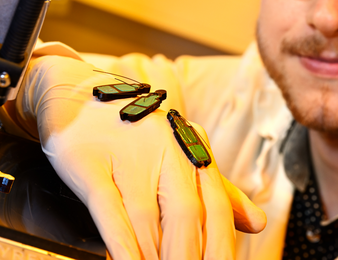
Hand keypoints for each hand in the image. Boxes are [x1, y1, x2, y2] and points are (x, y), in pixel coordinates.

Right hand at [18, 56, 265, 258]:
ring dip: (155, 256)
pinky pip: (108, 206)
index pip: (216, 207)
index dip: (221, 247)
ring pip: (147, 216)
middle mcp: (163, 148)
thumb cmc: (135, 133)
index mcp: (190, 149)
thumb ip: (218, 192)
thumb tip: (259, 222)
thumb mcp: (178, 155)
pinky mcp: (88, 161)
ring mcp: (125, 153)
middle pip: (186, 214)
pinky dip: (119, 240)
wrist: (79, 94)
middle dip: (189, 256)